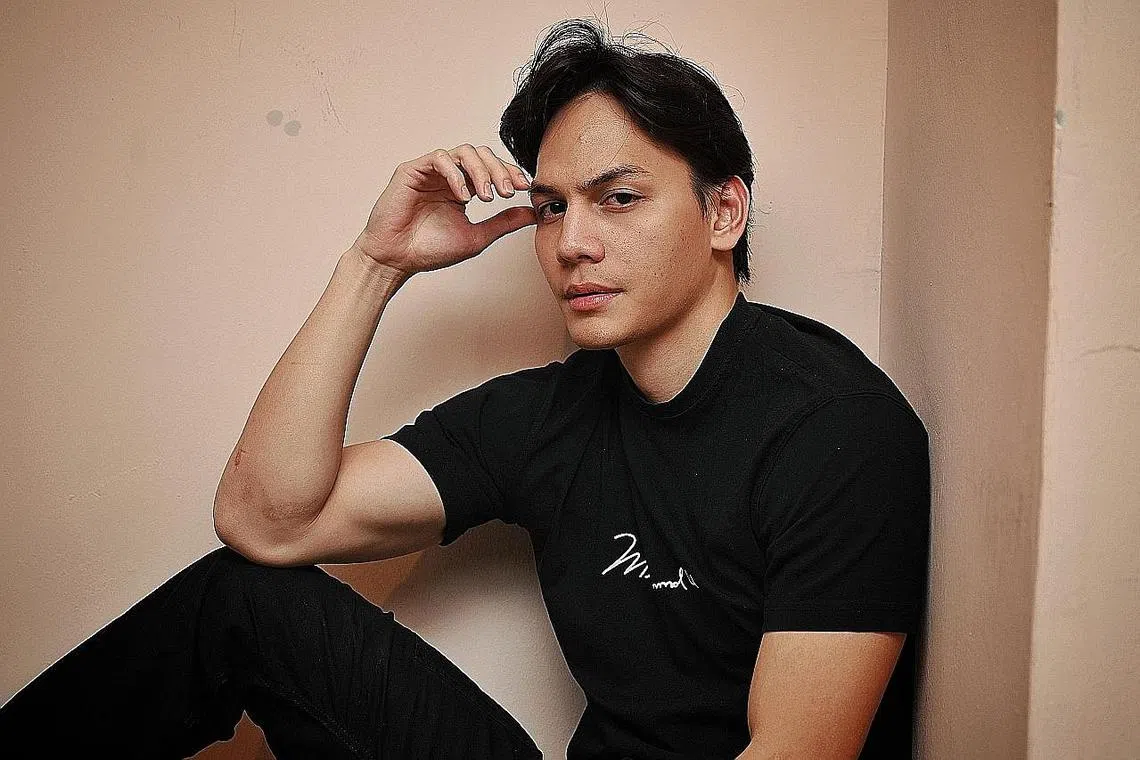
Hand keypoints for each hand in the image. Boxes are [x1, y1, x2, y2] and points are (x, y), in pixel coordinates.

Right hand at [351, 144, 535, 276]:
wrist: (397, 260)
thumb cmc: (430, 250)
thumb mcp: (476, 237)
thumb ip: (503, 223)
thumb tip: (533, 213)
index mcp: (462, 188)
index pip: (491, 169)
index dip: (510, 173)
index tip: (525, 188)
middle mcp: (447, 176)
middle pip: (481, 155)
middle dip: (499, 170)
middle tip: (509, 192)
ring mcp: (430, 171)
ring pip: (463, 152)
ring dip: (481, 171)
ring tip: (487, 196)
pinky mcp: (412, 171)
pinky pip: (439, 159)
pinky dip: (455, 174)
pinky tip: (464, 197)